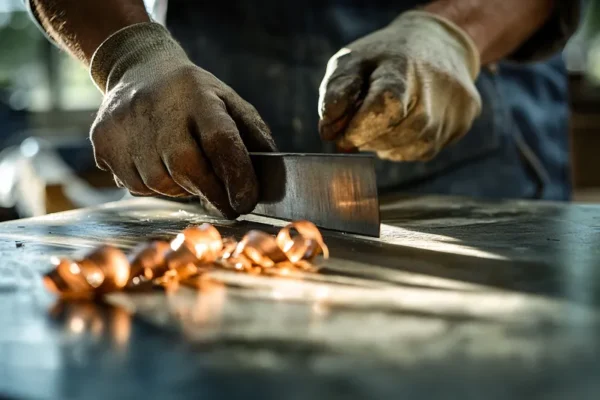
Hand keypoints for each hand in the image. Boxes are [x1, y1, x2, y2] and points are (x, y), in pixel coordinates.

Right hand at [89, 23, 275, 217]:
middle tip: (224, 203)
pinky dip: (152, 186)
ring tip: (185, 170)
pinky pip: (133, 185)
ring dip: (180, 189)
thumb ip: (253, 137)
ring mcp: (125, 125)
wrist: (137, 69)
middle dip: (209, 192)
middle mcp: (158, 109)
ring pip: (159, 183)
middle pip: (186, 168)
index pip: (221, 141)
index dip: (237, 177)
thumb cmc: (193, 95)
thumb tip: (269, 180)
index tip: (246, 202)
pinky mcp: (102, 140)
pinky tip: (158, 165)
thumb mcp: (230, 102)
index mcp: (197, 96)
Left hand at [318, 11, 481, 160]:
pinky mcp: (464, 120)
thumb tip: (329, 132)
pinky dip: (405, 147)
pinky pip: (427, 150)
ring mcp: (455, 105)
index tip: (345, 136)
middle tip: (358, 132)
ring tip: (379, 128)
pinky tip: (399, 129)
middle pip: (400, 132)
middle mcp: (436, 87)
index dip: (360, 129)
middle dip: (372, 139)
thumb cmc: (386, 56)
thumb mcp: (352, 62)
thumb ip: (336, 94)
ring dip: (387, 146)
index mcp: (403, 66)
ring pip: (414, 147)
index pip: (386, 107)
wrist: (438, 43)